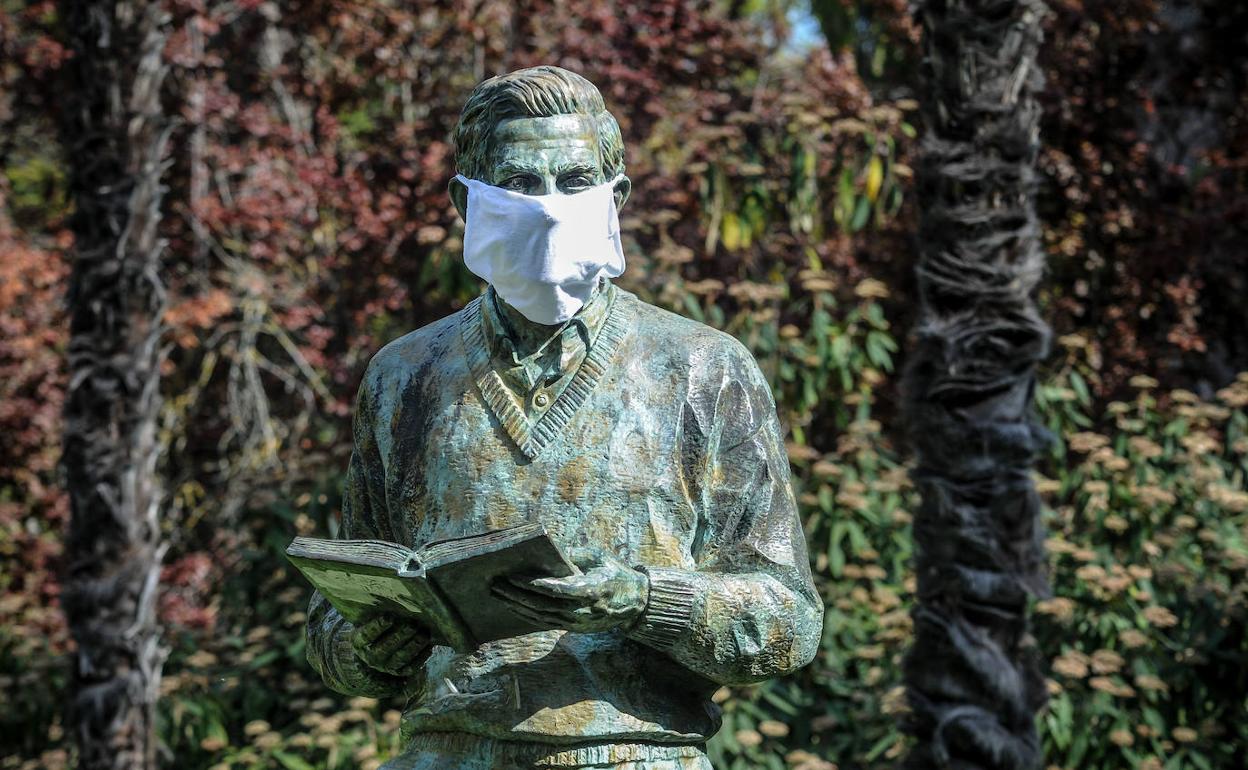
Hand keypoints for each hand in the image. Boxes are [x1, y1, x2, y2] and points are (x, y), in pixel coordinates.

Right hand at [351, 615, 431, 677]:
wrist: (374, 649)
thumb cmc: (374, 625)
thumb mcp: (369, 619)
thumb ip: (377, 611)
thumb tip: (395, 597)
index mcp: (359, 641)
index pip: (367, 635)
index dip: (378, 627)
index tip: (390, 617)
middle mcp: (371, 657)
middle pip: (386, 647)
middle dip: (400, 636)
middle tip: (413, 624)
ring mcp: (385, 666)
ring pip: (400, 658)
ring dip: (413, 646)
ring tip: (424, 634)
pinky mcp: (399, 671)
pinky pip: (411, 667)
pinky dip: (421, 657)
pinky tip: (429, 646)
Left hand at [491, 547, 649, 633]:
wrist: (635, 603)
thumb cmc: (616, 574)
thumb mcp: (600, 557)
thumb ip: (575, 555)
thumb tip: (549, 552)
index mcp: (591, 590)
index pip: (556, 590)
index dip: (533, 585)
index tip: (513, 577)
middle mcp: (582, 610)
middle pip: (542, 605)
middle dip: (516, 595)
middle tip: (496, 584)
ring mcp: (577, 622)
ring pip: (540, 617)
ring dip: (517, 606)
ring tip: (498, 595)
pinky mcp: (574, 628)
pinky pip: (545, 622)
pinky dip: (527, 614)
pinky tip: (513, 606)